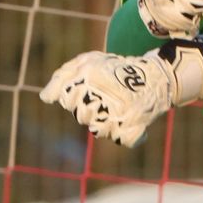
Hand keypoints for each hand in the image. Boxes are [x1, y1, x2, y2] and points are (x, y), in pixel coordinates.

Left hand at [40, 39, 202, 147]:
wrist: (157, 77)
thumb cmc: (115, 70)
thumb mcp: (87, 62)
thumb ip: (62, 77)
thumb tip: (45, 98)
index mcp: (91, 74)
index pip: (65, 98)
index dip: (72, 97)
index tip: (88, 90)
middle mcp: (105, 93)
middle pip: (81, 116)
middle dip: (90, 109)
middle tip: (107, 97)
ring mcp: (121, 112)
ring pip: (97, 130)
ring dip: (105, 123)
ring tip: (117, 108)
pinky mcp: (135, 127)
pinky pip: (120, 140)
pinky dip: (124, 133)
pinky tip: (128, 120)